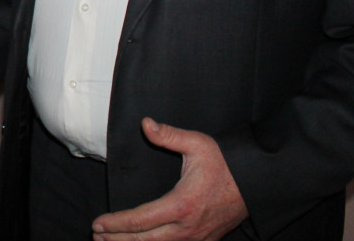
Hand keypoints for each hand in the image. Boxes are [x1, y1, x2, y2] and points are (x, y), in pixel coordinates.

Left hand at [92, 118, 247, 240]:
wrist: (256, 183)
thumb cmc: (225, 163)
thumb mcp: (197, 144)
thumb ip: (168, 135)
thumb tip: (146, 124)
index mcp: (181, 205)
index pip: (139, 220)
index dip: (115, 223)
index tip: (98, 223)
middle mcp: (187, 228)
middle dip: (117, 240)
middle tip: (97, 236)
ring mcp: (196, 239)